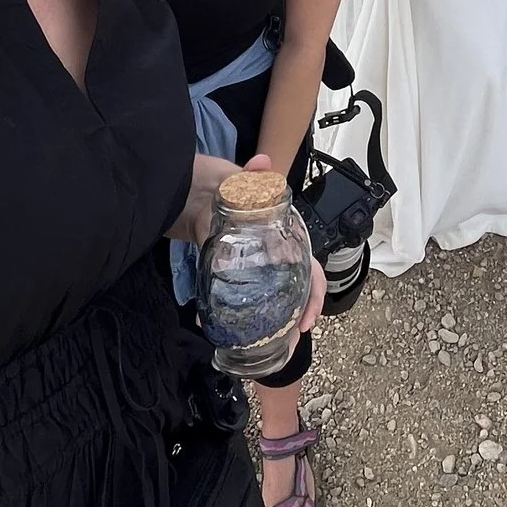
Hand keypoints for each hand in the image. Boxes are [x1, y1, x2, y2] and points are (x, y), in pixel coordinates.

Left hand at [177, 154, 324, 332]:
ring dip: (273, 323)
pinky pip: (237, 298)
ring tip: (262, 343)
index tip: (308, 317)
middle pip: (296, 291)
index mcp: (285, 237)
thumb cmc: (223, 187)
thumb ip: (251, 176)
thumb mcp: (239, 181)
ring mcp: (252, 267)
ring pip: (272, 299)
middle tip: (290, 338)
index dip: (315, 292)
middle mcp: (274, 256)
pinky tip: (218, 327)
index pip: (311, 268)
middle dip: (297, 318)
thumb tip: (261, 163)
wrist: (191, 193)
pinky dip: (232, 316)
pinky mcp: (228, 273)